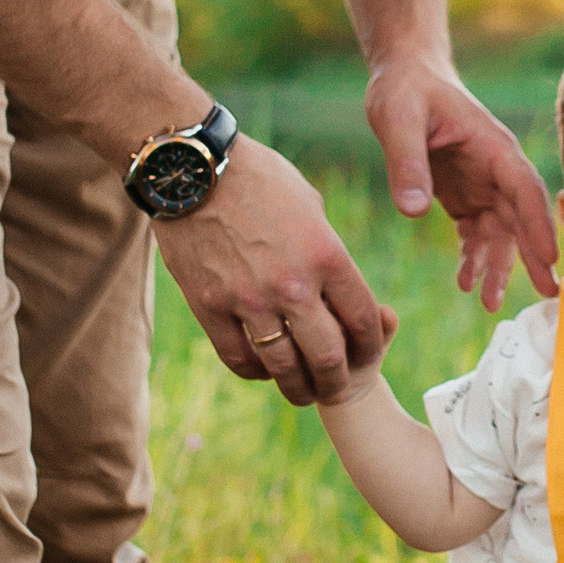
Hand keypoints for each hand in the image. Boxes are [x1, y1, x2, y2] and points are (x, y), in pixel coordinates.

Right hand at [155, 138, 396, 400]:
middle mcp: (292, 284)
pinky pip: (238, 358)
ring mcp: (248, 300)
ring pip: (283, 367)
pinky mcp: (210, 307)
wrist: (193, 169)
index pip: (363, 320)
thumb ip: (326, 248)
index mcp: (327, 255)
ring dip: (298, 388)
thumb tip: (336, 284)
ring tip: (302, 393)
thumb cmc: (258, 177)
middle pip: (328, 357)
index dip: (370, 346)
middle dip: (337, 381)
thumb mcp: (310, 204)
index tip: (368, 353)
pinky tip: (263, 371)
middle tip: (336, 388)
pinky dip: (255, 372)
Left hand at [366, 54, 559, 309]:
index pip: (525, 190)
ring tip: (487, 302)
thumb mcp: (398, 119)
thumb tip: (414, 212)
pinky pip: (475, 232)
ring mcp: (482, 183)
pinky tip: (465, 281)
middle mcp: (495, 168)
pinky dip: (473, 257)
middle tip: (546, 293)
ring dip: (497, 266)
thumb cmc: (406, 89)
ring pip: (499, 232)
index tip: (549, 259)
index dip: (539, 225)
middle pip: (521, 218)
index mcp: (493, 147)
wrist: (404, 77)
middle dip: (533, 256)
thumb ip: (407, 163)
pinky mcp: (463, 194)